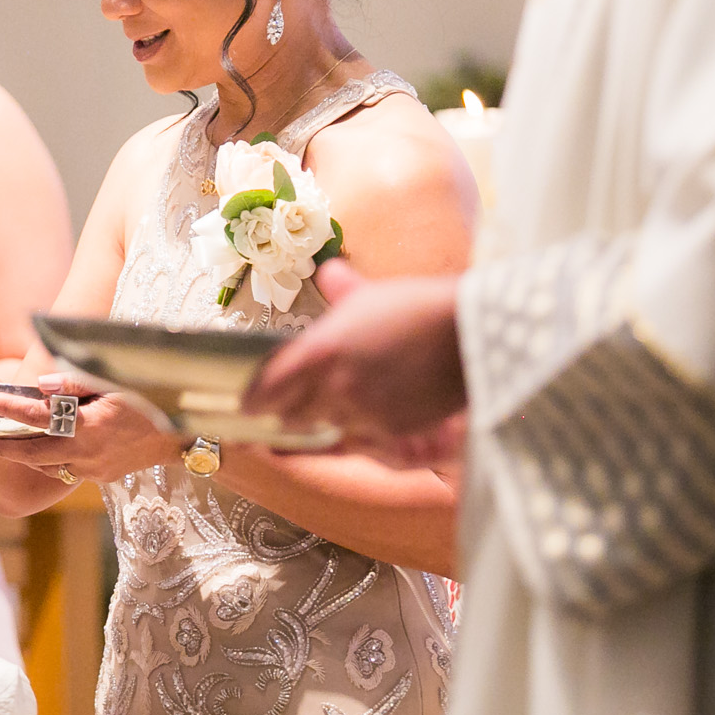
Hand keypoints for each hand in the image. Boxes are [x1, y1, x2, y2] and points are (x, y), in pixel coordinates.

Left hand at [0, 374, 176, 485]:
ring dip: (16, 454)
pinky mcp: (98, 476)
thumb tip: (38, 385)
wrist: (185, 435)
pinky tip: (31, 448)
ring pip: (43, 465)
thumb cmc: (152, 396)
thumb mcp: (117, 380)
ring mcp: (93, 469)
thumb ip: (75, 382)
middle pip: (30, 453)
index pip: (39, 418)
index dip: (8, 409)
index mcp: (90, 427)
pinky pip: (62, 469)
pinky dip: (42, 459)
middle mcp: (87, 453)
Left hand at [243, 261, 468, 466]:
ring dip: (314, 428)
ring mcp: (362, 414)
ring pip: (322, 432)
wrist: (469, 334)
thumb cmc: (417, 307)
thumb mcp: (371, 294)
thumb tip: (328, 271)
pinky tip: (347, 432)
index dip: (252, 400)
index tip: (245, 405)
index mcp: (320, 351)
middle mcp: (334, 388)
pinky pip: (357, 443)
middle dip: (281, 416)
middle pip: (290, 416)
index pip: (268, 387)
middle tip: (274, 415)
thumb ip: (340, 288)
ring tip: (307, 425)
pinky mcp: (391, 433)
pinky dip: (348, 438)